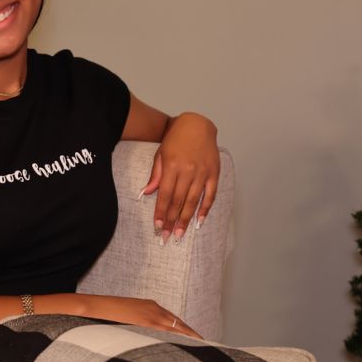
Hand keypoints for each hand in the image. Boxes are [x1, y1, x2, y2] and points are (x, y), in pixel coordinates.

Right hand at [81, 294, 201, 338]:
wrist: (91, 307)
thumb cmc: (103, 316)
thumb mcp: (124, 319)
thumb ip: (135, 327)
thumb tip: (140, 339)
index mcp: (149, 306)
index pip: (173, 320)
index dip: (185, 331)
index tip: (194, 340)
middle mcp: (153, 309)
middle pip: (179, 324)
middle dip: (192, 335)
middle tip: (206, 346)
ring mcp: (150, 315)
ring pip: (177, 327)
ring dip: (190, 338)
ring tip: (203, 349)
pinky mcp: (145, 322)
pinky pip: (167, 332)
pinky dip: (179, 338)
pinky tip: (187, 348)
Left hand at [138, 113, 219, 244]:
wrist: (197, 125)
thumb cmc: (175, 139)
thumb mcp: (160, 154)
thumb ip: (155, 175)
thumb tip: (147, 193)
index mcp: (172, 166)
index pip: (165, 195)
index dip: (161, 212)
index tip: (157, 226)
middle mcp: (188, 171)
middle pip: (178, 201)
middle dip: (172, 221)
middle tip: (167, 236)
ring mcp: (202, 172)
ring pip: (193, 201)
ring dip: (186, 219)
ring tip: (180, 233)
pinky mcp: (214, 173)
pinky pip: (210, 194)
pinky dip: (205, 209)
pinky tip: (199, 221)